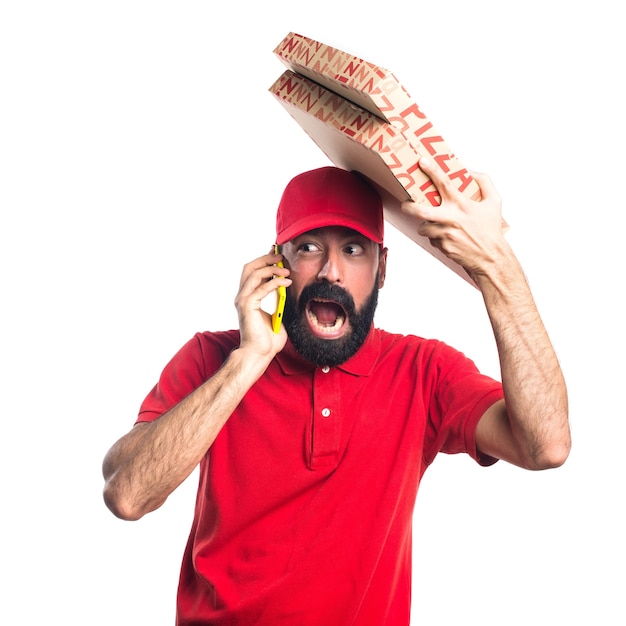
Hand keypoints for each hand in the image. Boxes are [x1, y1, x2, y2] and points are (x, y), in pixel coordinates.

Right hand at [234, 249, 291, 358]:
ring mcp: (243, 300)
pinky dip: (275, 282)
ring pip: (254, 274)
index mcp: (248, 297)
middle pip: (250, 267)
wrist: (260, 354)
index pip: (253, 272)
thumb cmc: (268, 340)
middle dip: (265, 259)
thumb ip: (280, 301)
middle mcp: (242, 296)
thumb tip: (289, 289)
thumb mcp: (278, 314)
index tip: (277, 254)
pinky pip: (262, 288)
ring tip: (286, 270)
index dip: (264, 261)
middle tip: (280, 256)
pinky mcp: (247, 306)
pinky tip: (286, 282)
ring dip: (271, 268)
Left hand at [400, 157, 507, 278]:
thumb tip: (471, 172)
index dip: (432, 170)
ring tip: (436, 224)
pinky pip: (432, 239)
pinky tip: (447, 236)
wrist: (491, 257)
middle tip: (405, 205)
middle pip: (420, 211)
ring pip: (424, 227)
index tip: (422, 161)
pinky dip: (436, 237)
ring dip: (426, 225)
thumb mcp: (494, 202)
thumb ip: (484, 182)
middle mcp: (451, 218)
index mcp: (462, 204)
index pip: (444, 183)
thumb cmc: (491, 230)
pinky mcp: (443, 246)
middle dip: (408, 207)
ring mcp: (445, 233)